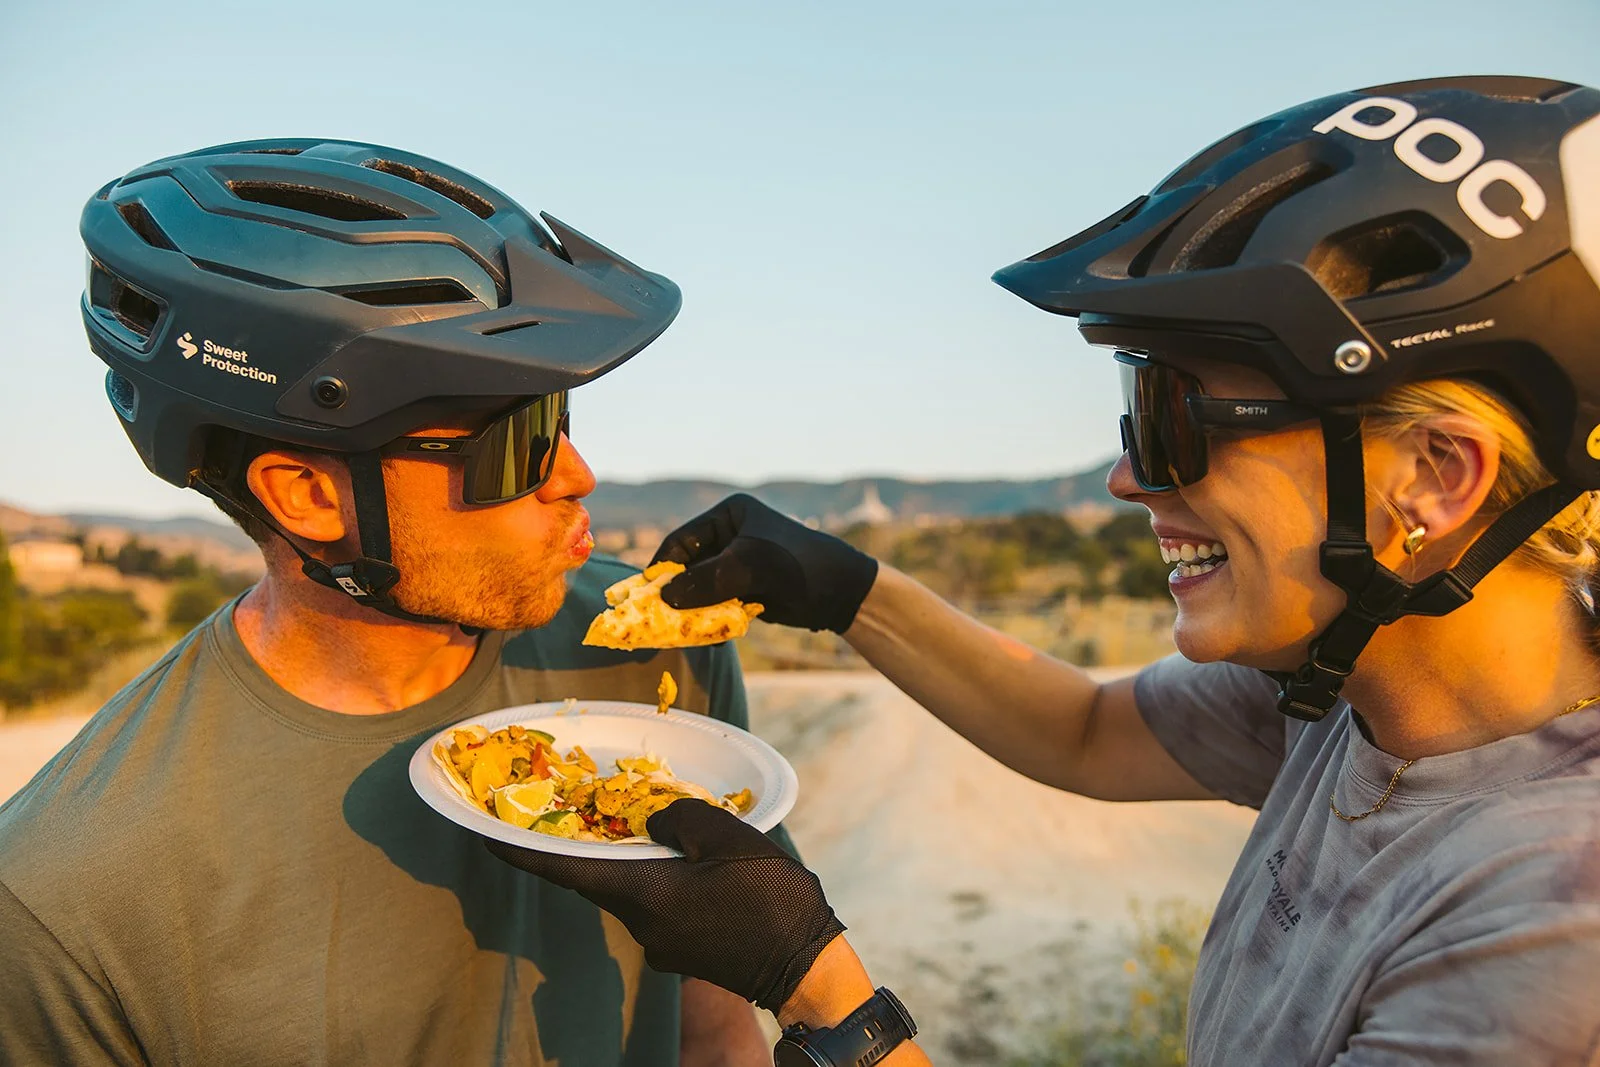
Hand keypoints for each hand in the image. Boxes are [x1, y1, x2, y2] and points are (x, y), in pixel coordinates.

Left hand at [485, 798, 846, 1013]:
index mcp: (642, 892)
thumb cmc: (769, 898)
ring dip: (634, 858)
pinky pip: (658, 904)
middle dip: (589, 841)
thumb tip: (652, 823)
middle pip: (598, 874)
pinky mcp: (681, 951)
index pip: (563, 868)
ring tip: (660, 825)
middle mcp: (640, 923)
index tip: (484, 832)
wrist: (806, 966)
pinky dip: (661, 878)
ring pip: (632, 888)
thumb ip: (678, 819)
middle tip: (581, 805)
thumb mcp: (726, 836)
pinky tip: (691, 861)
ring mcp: (660, 943)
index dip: (520, 849)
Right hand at [652, 494, 878, 632]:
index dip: (662, 568)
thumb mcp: (750, 567)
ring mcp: (737, 565)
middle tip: (656, 619)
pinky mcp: (746, 590)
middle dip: (675, 593)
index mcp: (730, 515)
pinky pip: (715, 605)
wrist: (843, 592)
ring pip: (699, 589)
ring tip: (678, 632)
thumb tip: (665, 598)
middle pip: (687, 567)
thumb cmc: (799, 566)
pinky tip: (706, 637)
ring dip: (690, 610)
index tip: (645, 596)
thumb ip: (707, 581)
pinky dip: (708, 620)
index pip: (682, 541)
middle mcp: (730, 536)